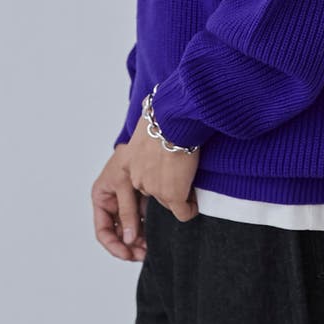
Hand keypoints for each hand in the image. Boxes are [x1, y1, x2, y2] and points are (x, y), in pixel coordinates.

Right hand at [92, 145, 148, 261]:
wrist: (151, 138)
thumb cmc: (131, 154)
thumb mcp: (124, 183)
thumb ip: (127, 211)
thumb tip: (129, 239)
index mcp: (102, 197)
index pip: (103, 230)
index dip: (114, 245)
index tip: (128, 254)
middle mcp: (113, 201)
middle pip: (118, 232)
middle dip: (129, 245)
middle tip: (144, 254)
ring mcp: (127, 200)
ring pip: (132, 228)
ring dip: (140, 239)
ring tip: (151, 247)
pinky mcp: (142, 197)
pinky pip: (142, 218)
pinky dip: (148, 227)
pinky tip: (156, 234)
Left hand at [124, 108, 200, 222]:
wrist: (174, 120)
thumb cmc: (164, 115)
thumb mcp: (147, 123)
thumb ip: (147, 132)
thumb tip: (148, 111)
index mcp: (127, 163)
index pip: (140, 181)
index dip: (156, 179)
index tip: (167, 176)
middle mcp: (137, 179)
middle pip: (154, 193)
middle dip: (167, 188)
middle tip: (181, 177)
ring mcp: (154, 189)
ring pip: (168, 202)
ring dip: (179, 194)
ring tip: (191, 182)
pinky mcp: (172, 195)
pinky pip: (183, 212)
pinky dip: (190, 210)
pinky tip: (196, 202)